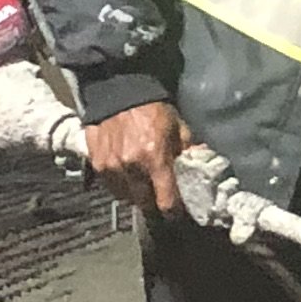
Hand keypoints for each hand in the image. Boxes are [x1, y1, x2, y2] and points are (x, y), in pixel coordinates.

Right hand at [81, 98, 193, 217]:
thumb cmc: (152, 108)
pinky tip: (127, 174)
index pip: (166, 202)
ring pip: (127, 198)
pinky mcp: (97, 164)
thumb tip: (204, 171)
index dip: (174, 211)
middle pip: (145, 205)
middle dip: (155, 203)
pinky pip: (111, 187)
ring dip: (136, 194)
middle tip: (161, 195)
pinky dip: (121, 185)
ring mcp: (111, 168)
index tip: (178, 210)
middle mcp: (131, 167)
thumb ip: (190, 151)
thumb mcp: (178, 126)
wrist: (118, 90)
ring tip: (143, 182)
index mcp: (155, 159)